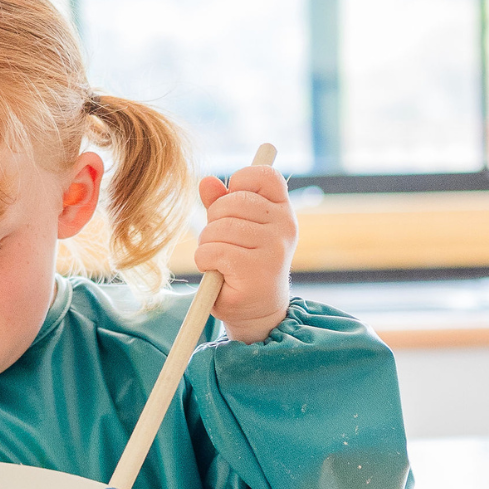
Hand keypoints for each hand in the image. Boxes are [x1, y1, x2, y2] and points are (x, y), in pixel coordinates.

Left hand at [195, 165, 296, 343]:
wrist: (257, 313)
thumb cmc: (244, 267)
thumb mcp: (236, 230)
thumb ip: (222, 203)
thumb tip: (206, 182)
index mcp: (283, 210)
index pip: (262, 175)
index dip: (239, 183)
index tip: (232, 206)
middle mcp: (284, 226)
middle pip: (231, 201)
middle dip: (214, 221)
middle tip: (221, 243)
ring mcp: (273, 249)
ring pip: (219, 227)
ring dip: (207, 244)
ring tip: (219, 261)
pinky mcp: (256, 271)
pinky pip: (213, 251)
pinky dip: (204, 261)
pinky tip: (216, 272)